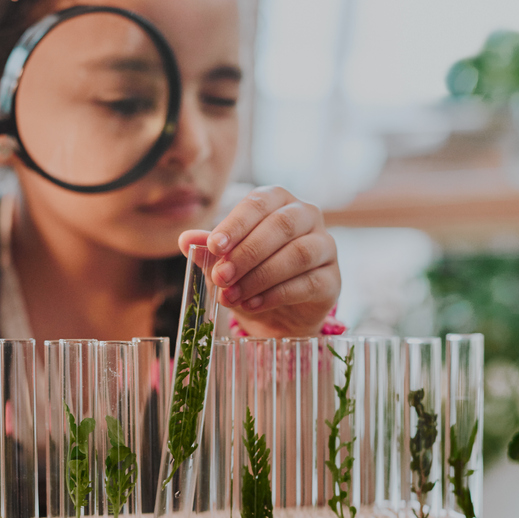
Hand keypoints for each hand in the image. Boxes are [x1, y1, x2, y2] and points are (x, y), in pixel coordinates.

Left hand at [179, 186, 339, 336]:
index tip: (214, 246)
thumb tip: (186, 240)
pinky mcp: (332, 280)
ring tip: (232, 295)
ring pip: (299, 254)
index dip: (236, 223)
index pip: (259, 202)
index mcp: (279, 202)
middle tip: (220, 277)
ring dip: (261, 276)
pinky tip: (252, 305)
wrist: (276, 316)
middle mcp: (307, 217)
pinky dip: (276, 295)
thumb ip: (208, 250)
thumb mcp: (224, 263)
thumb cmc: (250, 276)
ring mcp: (325, 247)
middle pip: (282, 225)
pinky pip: (309, 283)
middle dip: (247, 253)